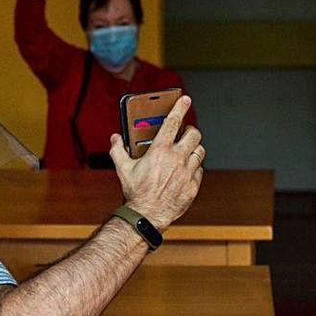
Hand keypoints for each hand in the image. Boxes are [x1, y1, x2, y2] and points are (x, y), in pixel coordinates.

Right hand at [109, 96, 204, 230]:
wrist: (147, 215)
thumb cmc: (135, 192)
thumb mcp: (123, 168)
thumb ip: (118, 150)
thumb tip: (115, 138)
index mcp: (160, 150)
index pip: (173, 122)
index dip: (180, 108)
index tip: (185, 99)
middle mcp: (177, 158)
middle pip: (193, 135)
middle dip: (190, 131)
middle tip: (185, 133)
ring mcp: (187, 172)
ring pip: (200, 151)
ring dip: (194, 149)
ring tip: (187, 151)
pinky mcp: (193, 185)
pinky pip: (200, 170)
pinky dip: (195, 168)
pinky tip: (186, 170)